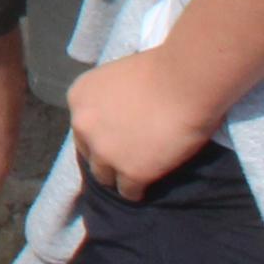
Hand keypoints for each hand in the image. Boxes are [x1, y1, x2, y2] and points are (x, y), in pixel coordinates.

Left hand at [67, 49, 216, 200]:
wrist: (185, 82)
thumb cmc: (161, 71)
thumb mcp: (117, 80)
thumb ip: (109, 100)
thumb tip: (116, 120)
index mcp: (79, 97)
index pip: (83, 127)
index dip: (100, 135)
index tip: (116, 139)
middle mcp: (83, 125)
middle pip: (90, 153)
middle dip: (106, 157)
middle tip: (126, 159)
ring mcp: (105, 151)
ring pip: (104, 177)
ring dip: (118, 177)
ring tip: (135, 177)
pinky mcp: (131, 172)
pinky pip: (129, 192)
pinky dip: (138, 191)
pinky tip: (147, 188)